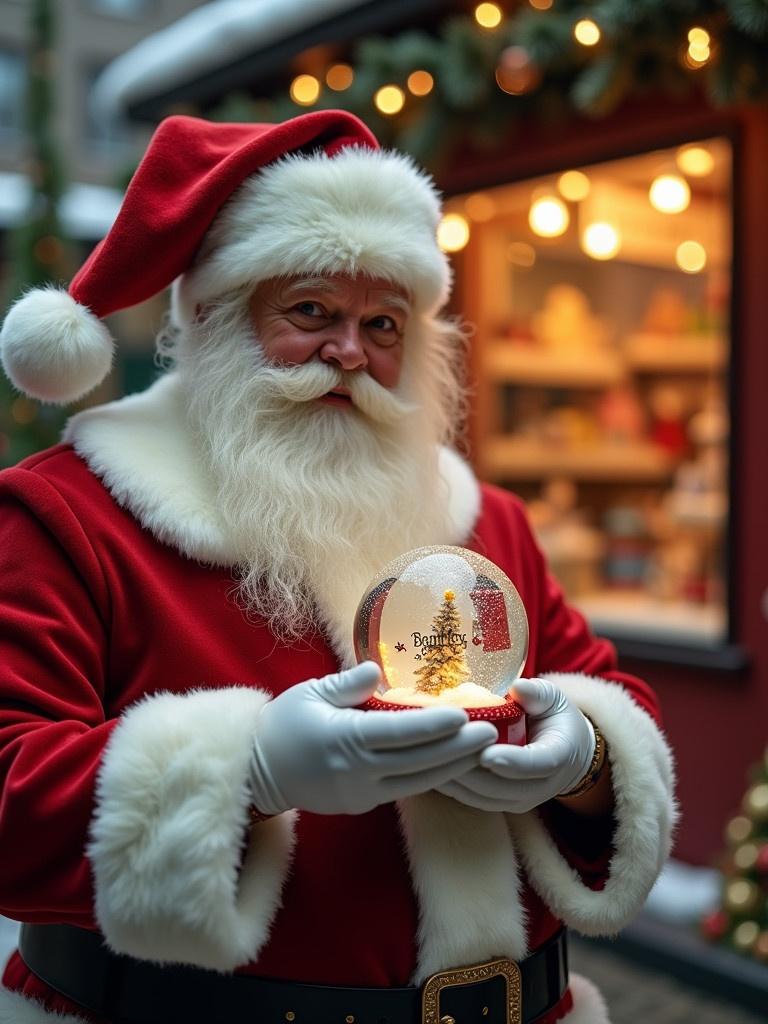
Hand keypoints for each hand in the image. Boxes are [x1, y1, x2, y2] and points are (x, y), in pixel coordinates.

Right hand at [249, 661, 497, 814]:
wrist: (257, 772)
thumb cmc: (283, 724)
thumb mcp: (310, 693)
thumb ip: (348, 684)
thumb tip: (377, 670)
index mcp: (344, 738)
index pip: (398, 732)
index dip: (433, 725)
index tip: (463, 715)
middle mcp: (357, 770)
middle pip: (417, 761)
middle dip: (457, 748)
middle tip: (491, 732)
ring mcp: (361, 792)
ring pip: (417, 781)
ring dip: (451, 766)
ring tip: (482, 750)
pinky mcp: (362, 803)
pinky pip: (404, 790)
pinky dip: (430, 777)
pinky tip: (452, 764)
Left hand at [435, 678, 594, 813]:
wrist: (566, 751)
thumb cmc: (555, 718)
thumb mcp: (553, 699)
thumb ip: (538, 694)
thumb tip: (518, 687)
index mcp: (559, 757)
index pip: (536, 765)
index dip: (512, 762)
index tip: (486, 754)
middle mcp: (541, 787)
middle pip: (502, 786)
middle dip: (471, 770)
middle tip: (442, 748)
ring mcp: (519, 800)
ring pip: (483, 796)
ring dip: (456, 778)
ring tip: (430, 755)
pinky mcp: (500, 803)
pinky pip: (472, 799)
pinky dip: (451, 785)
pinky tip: (429, 765)